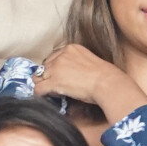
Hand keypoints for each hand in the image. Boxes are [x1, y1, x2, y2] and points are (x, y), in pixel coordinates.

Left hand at [32, 44, 146, 123]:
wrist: (107, 83)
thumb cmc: (104, 75)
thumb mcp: (88, 60)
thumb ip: (76, 62)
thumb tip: (70, 73)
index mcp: (70, 48)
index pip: (54, 57)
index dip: (54, 68)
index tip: (57, 75)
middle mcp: (62, 55)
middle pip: (45, 66)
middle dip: (48, 75)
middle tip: (54, 85)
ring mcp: (56, 68)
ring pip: (39, 76)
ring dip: (43, 84)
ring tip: (50, 91)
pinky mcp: (55, 82)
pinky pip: (39, 88)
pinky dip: (40, 93)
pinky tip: (45, 97)